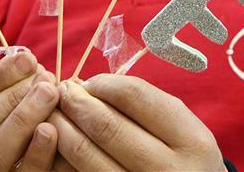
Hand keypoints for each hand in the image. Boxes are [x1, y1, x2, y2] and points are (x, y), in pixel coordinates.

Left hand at [50, 75, 225, 171]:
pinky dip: (64, 157)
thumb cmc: (185, 161)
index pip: (134, 96)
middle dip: (76, 102)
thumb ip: (145, 105)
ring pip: (86, 155)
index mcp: (190, 140)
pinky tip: (59, 144)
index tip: (89, 81)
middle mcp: (168, 171)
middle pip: (106, 125)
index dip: (103, 84)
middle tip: (62, 92)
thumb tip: (88, 85)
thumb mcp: (183, 130)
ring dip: (61, 128)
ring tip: (53, 113)